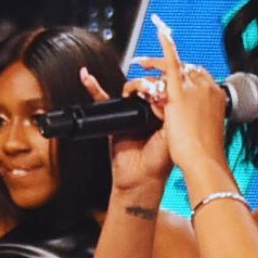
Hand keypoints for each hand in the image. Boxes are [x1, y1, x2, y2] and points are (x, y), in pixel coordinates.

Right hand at [79, 68, 172, 196]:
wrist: (139, 179)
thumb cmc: (158, 163)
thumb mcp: (169, 135)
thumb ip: (168, 113)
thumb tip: (162, 93)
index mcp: (166, 113)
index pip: (165, 89)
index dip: (163, 84)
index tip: (162, 87)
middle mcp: (149, 111)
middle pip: (147, 85)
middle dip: (147, 84)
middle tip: (149, 91)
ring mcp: (131, 113)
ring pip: (129, 90)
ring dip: (131, 86)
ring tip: (133, 93)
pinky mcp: (113, 118)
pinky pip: (102, 100)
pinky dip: (94, 88)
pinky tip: (88, 78)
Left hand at [133, 20, 227, 171]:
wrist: (201, 161)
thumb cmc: (204, 153)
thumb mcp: (204, 131)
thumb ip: (198, 117)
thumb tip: (194, 116)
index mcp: (215, 97)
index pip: (197, 76)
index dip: (184, 73)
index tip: (173, 74)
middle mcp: (207, 88)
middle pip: (185, 69)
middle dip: (167, 66)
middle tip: (149, 67)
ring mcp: (193, 88)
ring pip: (173, 67)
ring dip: (157, 63)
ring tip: (142, 63)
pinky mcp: (178, 92)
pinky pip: (172, 64)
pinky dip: (167, 46)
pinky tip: (160, 33)